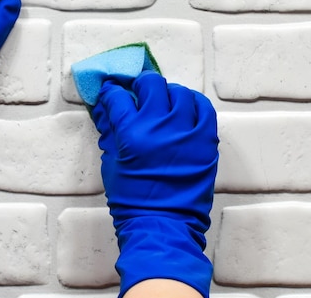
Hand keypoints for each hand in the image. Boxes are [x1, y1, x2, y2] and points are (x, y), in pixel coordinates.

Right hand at [91, 71, 218, 297]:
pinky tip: (184, 109)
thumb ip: (110, 132)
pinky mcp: (206, 140)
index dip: (111, 91)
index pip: (117, 97)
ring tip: (163, 103)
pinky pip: (203, 108)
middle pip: (151, 84)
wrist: (163, 225)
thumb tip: (105, 109)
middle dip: (140, 85)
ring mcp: (186, 132)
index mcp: (131, 134)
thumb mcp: (112, 164)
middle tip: (138, 94)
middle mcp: (159, 127)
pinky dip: (192, 103)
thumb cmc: (131, 200)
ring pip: (179, 92)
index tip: (111, 92)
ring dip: (167, 94)